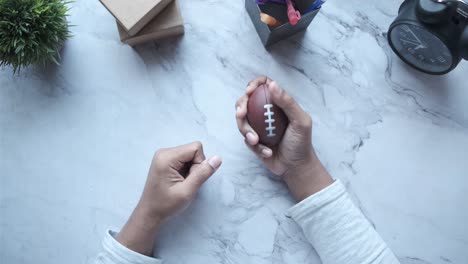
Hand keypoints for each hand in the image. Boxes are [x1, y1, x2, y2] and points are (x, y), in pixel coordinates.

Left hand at [116, 142, 221, 255]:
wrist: (149, 213)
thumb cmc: (166, 205)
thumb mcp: (187, 191)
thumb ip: (203, 173)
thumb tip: (217, 158)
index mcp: (167, 157)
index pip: (196, 148)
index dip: (200, 163)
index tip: (191, 179)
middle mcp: (164, 152)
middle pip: (193, 150)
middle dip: (195, 166)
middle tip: (185, 182)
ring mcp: (164, 155)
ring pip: (190, 155)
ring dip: (191, 169)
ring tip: (181, 182)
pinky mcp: (165, 160)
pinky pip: (184, 159)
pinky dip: (186, 169)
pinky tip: (178, 180)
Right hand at [236, 76, 332, 201]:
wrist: (296, 167)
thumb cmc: (301, 142)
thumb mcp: (300, 121)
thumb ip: (288, 102)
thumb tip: (272, 84)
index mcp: (277, 103)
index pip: (262, 86)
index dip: (253, 85)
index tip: (249, 91)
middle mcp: (265, 112)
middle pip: (245, 101)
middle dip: (240, 106)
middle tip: (241, 114)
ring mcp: (257, 126)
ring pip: (241, 120)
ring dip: (246, 130)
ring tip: (256, 141)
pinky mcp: (253, 140)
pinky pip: (245, 139)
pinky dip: (255, 146)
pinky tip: (267, 152)